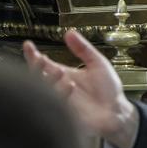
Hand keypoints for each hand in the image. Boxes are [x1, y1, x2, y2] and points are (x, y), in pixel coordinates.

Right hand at [22, 30, 139, 147]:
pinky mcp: (66, 115)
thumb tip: (69, 32)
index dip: (33, 55)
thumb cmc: (108, 90)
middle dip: (36, 67)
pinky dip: (60, 94)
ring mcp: (61, 102)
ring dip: (50, 80)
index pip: (43, 64)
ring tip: (60, 71)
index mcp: (63, 75)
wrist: (118, 112)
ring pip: (45, 91)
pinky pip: (56, 106)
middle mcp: (59, 88)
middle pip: (38, 77)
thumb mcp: (97, 63)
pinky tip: (70, 86)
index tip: (28, 45)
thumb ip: (83, 49)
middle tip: (41, 59)